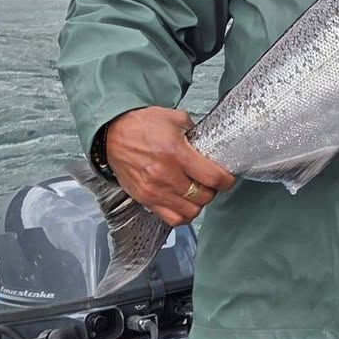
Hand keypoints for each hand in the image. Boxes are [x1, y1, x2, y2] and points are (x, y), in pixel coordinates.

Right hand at [104, 106, 235, 226]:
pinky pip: (172, 219)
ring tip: (197, 192)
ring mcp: (154, 191)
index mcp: (176, 153)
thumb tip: (210, 145)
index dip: (227, 180)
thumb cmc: (142, 124)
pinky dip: (183, 214)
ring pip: (190, 212)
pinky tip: (184, 203)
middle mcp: (165, 175)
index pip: (213, 178)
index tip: (227, 178)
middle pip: (204, 197)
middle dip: (213, 190)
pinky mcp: (145, 200)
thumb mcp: (175, 118)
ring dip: (198, 204)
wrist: (112, 134)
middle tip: (210, 182)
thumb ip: (196, 133)